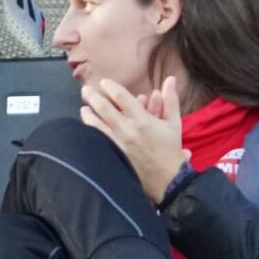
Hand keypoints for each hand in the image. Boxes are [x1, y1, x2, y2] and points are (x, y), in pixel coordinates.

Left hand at [79, 75, 187, 202]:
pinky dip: (90, 131)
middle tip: (85, 90)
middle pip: (104, 108)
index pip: (122, 97)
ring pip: (96, 125)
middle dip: (93, 96)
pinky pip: (97, 140)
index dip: (111, 87)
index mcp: (142, 120)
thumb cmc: (170, 150)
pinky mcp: (113, 155)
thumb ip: (170, 100)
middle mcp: (127, 130)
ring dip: (88, 114)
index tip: (104, 82)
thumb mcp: (174, 123)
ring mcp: (117, 144)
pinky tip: (86, 127)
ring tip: (84, 108)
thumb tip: (170, 78)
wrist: (167, 180)